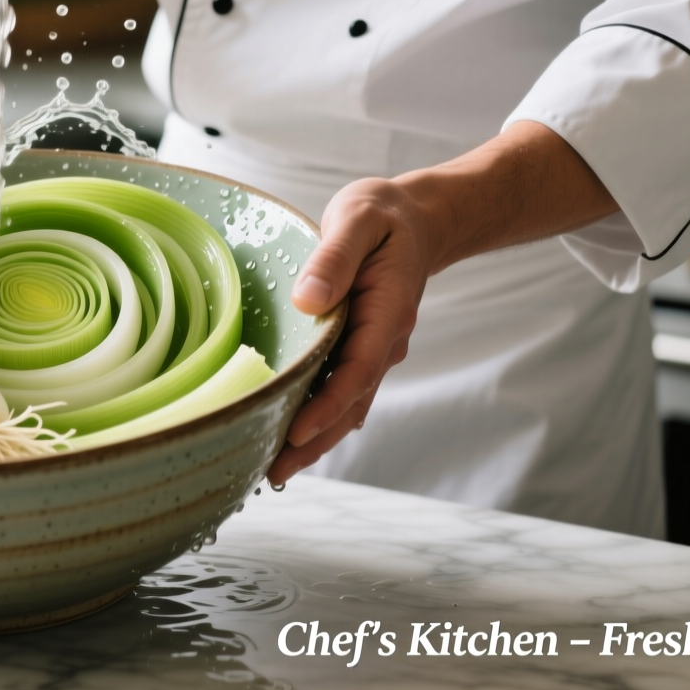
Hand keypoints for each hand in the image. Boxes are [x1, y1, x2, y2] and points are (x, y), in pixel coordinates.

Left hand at [266, 178, 432, 485]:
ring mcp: (375, 348)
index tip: (295, 432)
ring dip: (316, 437)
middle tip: (273, 474)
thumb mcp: (358, 219)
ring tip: (274, 470)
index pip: (358, 370)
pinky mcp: (360, 348)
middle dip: (315, 441)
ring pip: (347, 404)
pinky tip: (291, 437)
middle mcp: (385, 339)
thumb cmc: (383, 216)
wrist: (415, 219)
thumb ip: (335, 258)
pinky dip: (320, 416)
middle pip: (351, 402)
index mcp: (388, 311)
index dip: (327, 406)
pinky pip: (342, 390)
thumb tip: (309, 300)